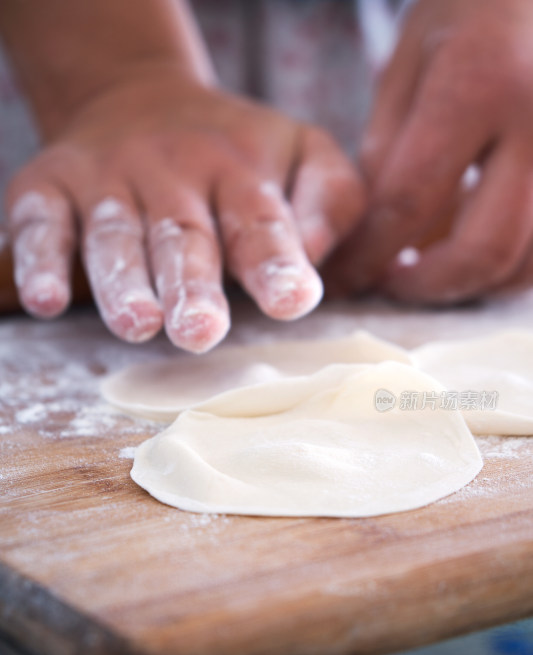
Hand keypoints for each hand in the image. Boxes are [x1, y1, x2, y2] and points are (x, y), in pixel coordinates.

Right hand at [6, 65, 363, 351]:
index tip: (292, 300)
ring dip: (124, 284)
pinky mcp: (50, 188)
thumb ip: (330, 200)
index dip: (277, 263)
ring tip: (138, 325)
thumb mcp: (303, 153)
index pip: (261, 223)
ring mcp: (109, 181)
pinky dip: (41, 261)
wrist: (138, 95)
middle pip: (184, 238)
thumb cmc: (235, 152)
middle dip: (192, 287)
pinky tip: (47, 300)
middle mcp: (174, 177)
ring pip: (116, 238)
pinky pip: (42, 226)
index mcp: (240, 174)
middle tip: (200, 333)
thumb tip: (316, 256)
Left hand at [327, 0, 532, 304]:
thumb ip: (387, 150)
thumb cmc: (470, 11)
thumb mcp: (410, 62)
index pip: (409, 200)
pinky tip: (474, 250)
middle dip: (426, 286)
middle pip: (483, 249)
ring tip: (430, 270)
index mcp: (478, 84)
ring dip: (470, 285)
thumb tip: (373, 233)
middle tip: (390, 282)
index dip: (368, 254)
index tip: (343, 278)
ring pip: (527, 265)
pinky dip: (507, 269)